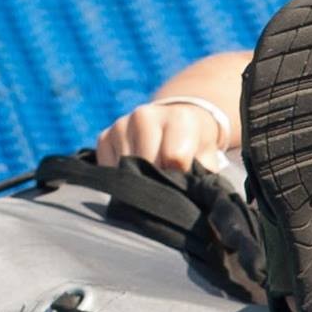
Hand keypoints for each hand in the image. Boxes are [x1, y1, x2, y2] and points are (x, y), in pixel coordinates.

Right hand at [94, 98, 230, 172]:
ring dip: (139, 179)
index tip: (183, 180)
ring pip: (126, 168)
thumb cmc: (195, 144)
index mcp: (178, 118)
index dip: (179, 175)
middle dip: (157, 180)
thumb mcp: (207, 157)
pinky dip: (122, 177)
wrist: (178, 122)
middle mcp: (146, 115)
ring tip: (153, 177)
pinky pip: (109, 168)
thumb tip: (191, 196)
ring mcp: (122, 124)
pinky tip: (136, 172)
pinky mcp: (104, 136)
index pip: (175, 157)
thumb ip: (202, 175)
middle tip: (167, 185)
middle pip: (147, 163)